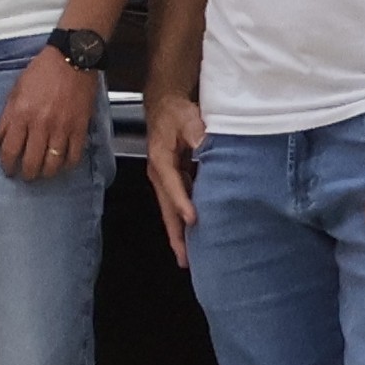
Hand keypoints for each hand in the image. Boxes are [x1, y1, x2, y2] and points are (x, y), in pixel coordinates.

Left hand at [0, 45, 103, 181]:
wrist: (72, 59)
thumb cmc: (42, 72)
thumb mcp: (16, 91)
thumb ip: (5, 119)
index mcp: (22, 114)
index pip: (10, 150)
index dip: (7, 165)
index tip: (7, 170)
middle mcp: (41, 124)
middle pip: (31, 161)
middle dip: (26, 174)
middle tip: (24, 175)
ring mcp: (62, 127)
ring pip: (53, 163)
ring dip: (46, 173)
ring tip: (42, 173)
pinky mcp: (80, 127)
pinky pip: (74, 155)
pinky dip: (68, 165)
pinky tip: (62, 165)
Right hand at [142, 91, 205, 258]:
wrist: (164, 105)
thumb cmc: (174, 111)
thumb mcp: (186, 116)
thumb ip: (195, 130)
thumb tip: (205, 145)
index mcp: (161, 159)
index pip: (171, 185)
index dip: (182, 203)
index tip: (194, 220)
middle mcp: (159, 175)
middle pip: (167, 209)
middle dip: (176, 235)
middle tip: (185, 259)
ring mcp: (165, 180)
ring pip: (171, 212)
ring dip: (179, 234)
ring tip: (189, 257)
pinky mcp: (173, 182)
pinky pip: (177, 206)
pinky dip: (183, 223)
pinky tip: (194, 235)